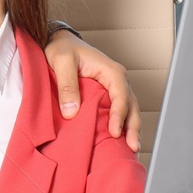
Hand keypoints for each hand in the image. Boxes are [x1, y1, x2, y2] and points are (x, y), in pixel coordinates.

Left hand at [44, 30, 140, 152]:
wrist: (59, 42)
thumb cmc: (62, 49)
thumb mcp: (61, 62)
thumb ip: (67, 85)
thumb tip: (72, 111)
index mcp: (111, 71)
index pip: (121, 96)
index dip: (119, 115)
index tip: (114, 132)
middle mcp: (118, 80)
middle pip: (131, 106)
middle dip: (133, 127)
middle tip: (132, 148)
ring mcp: (115, 88)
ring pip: (129, 111)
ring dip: (131, 129)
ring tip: (132, 150)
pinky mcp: (108, 95)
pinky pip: (119, 111)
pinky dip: (123, 126)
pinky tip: (122, 141)